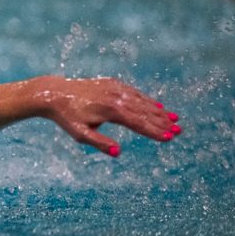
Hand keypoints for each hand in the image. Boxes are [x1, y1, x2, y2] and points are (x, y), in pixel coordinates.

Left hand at [35, 76, 179, 155]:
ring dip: (158, 111)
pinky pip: (134, 93)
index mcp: (111, 110)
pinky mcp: (112, 83)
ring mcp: (115, 88)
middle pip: (144, 112)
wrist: (54, 93)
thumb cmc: (67, 117)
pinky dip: (146, 100)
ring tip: (174, 119)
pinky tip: (157, 106)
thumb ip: (99, 143)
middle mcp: (116, 97)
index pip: (138, 123)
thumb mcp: (80, 134)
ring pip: (142, 101)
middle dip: (162, 122)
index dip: (155, 131)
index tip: (170, 138)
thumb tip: (118, 152)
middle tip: (179, 131)